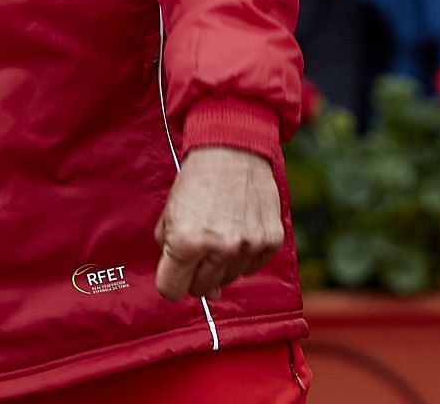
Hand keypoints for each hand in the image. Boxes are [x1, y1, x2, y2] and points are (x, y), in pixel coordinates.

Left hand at [154, 146, 283, 300]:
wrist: (231, 151)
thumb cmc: (197, 181)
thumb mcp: (169, 213)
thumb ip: (169, 250)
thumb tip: (191, 288)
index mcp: (186, 242)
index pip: (171, 289)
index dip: (170, 279)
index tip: (174, 270)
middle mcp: (219, 249)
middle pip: (201, 289)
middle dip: (194, 274)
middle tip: (196, 248)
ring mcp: (248, 247)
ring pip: (228, 280)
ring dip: (220, 265)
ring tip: (218, 233)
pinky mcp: (270, 242)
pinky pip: (252, 268)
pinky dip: (243, 256)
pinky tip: (237, 232)